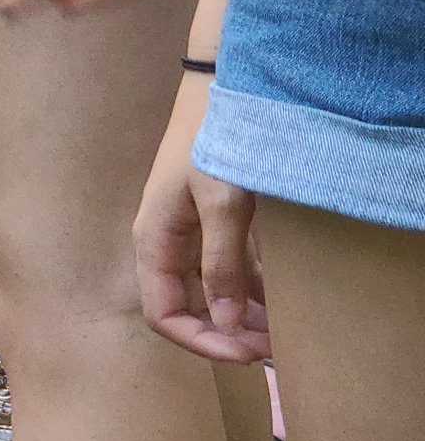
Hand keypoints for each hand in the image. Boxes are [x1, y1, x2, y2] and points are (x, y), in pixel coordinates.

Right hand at [137, 66, 268, 360]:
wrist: (222, 84)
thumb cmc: (215, 140)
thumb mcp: (222, 203)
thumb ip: (224, 265)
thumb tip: (229, 325)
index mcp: (154, 243)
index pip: (165, 315)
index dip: (203, 342)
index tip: (249, 356)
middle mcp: (169, 245)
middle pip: (190, 309)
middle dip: (229, 335)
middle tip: (276, 351)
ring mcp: (193, 233)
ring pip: (214, 292)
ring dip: (246, 316)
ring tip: (285, 333)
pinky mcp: (217, 221)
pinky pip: (233, 270)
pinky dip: (256, 290)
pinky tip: (284, 300)